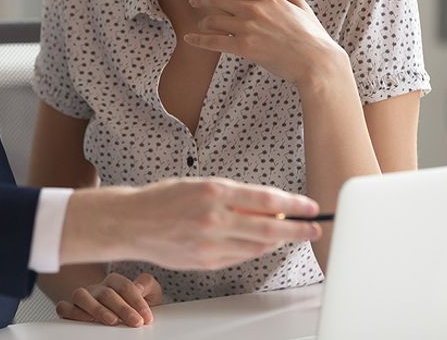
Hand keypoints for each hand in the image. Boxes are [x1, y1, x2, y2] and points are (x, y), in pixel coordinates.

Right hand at [56, 272, 162, 326]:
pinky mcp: (70, 310)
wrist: (122, 317)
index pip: (124, 286)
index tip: (146, 317)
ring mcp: (83, 299)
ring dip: (97, 308)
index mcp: (114, 282)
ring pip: (80, 295)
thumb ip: (147, 285)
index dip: (136, 301)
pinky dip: (71, 312)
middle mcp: (96, 289)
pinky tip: (86, 321)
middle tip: (135, 322)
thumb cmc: (135, 306)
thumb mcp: (149, 294)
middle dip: (122, 308)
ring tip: (112, 321)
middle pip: (105, 292)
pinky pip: (63, 307)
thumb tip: (139, 286)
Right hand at [60, 177, 321, 269]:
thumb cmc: (163, 199)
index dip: (294, 205)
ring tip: (287, 234)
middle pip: (270, 229)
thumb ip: (233, 197)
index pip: (266, 201)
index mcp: (214, 192)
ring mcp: (210, 244)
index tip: (310, 207)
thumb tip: (269, 207)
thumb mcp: (199, 185)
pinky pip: (240, 257)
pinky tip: (257, 243)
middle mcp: (214, 219)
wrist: (131, 223)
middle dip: (297, 230)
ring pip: (257, 246)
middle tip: (315, 229)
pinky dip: (253, 250)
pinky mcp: (206, 262)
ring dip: (277, 241)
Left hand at [184, 0, 345, 89]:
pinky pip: (214, 42)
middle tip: (195, 1)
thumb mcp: (301, 7)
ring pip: (213, 19)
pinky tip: (189, 39)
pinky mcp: (244, 47)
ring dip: (203, 21)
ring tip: (201, 24)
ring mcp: (248, 27)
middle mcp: (255, 8)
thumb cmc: (311, 36)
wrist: (316, 63)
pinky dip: (199, 40)